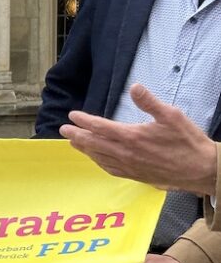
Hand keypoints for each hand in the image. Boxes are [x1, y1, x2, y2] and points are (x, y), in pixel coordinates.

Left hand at [59, 83, 216, 195]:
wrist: (201, 169)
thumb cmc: (188, 141)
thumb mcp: (172, 115)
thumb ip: (150, 102)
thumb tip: (134, 87)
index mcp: (132, 136)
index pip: (100, 127)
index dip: (84, 121)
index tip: (72, 115)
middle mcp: (126, 153)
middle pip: (93, 143)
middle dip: (76, 135)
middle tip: (62, 130)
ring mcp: (129, 166)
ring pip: (99, 157)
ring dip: (84, 149)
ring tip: (73, 143)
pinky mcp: (134, 175)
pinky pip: (110, 168)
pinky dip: (98, 162)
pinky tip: (95, 159)